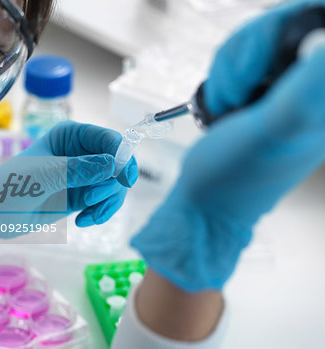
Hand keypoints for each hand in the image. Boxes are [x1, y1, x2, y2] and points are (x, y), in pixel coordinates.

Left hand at [0, 121, 137, 243]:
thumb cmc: (11, 186)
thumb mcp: (46, 175)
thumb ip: (81, 169)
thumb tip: (114, 164)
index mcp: (70, 135)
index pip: (107, 139)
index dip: (121, 155)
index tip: (125, 177)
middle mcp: (80, 152)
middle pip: (117, 164)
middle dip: (110, 184)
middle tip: (91, 199)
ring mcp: (82, 176)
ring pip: (114, 185)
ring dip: (106, 202)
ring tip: (86, 215)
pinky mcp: (81, 196)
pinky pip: (104, 202)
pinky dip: (100, 212)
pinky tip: (82, 220)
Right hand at [131, 2, 324, 292]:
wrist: (207, 197)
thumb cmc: (236, 175)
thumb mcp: (272, 132)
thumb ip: (307, 89)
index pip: (319, 25)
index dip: (285, 32)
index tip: (265, 64)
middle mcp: (315, 89)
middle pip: (288, 25)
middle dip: (249, 53)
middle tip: (240, 93)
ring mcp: (288, 88)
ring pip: (260, 38)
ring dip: (231, 69)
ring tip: (229, 106)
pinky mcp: (263, 89)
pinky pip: (243, 56)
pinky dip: (224, 75)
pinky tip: (225, 104)